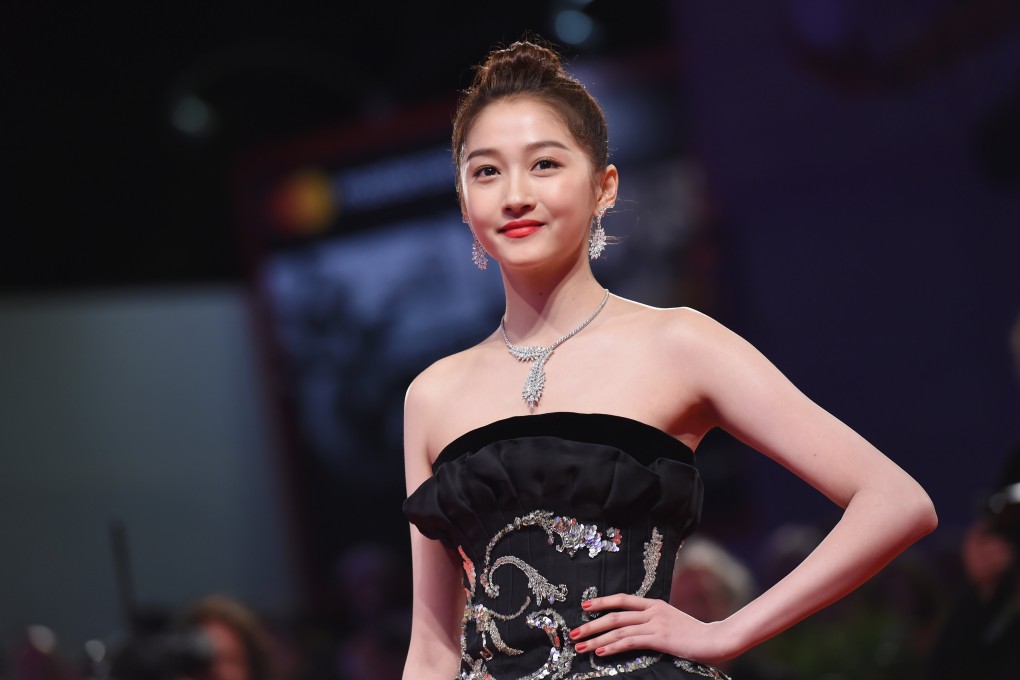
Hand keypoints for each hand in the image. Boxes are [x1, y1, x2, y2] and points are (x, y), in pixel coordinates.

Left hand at [567, 594, 735, 663]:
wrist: (715, 639)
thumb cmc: (693, 634)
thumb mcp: (671, 620)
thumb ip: (653, 620)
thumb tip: (634, 627)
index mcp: (654, 604)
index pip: (622, 599)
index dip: (602, 601)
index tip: (585, 605)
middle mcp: (652, 610)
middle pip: (614, 614)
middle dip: (591, 623)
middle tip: (573, 631)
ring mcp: (655, 623)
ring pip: (618, 628)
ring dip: (596, 637)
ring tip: (580, 645)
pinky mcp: (659, 638)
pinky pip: (630, 641)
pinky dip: (612, 646)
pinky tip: (600, 651)